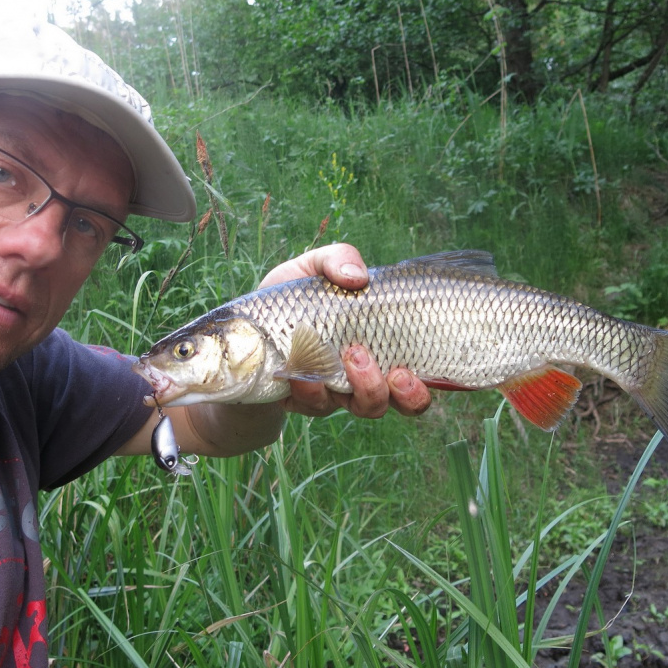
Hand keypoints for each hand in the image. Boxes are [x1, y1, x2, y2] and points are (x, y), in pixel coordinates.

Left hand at [260, 244, 431, 419]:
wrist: (240, 338)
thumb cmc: (285, 301)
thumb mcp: (309, 268)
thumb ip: (336, 259)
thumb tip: (359, 277)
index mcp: (379, 345)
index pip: (419, 372)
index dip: (427, 383)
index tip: (415, 370)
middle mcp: (365, 375)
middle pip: (404, 401)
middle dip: (407, 394)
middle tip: (395, 370)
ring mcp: (337, 393)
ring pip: (369, 408)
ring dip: (367, 388)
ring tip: (352, 358)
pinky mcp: (306, 403)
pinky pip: (317, 405)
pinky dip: (312, 389)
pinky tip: (302, 372)